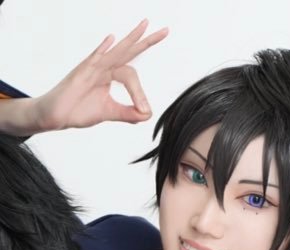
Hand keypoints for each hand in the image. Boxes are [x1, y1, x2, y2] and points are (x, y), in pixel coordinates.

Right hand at [34, 19, 167, 130]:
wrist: (56, 116)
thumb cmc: (78, 110)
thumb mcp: (109, 113)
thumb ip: (128, 114)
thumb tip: (147, 114)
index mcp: (110, 75)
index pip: (132, 75)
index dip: (140, 94)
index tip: (145, 111)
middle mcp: (103, 67)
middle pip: (129, 51)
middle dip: (147, 41)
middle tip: (165, 31)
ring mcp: (92, 68)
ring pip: (116, 51)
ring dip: (131, 38)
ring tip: (146, 25)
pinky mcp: (80, 73)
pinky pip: (93, 58)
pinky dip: (102, 49)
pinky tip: (111, 40)